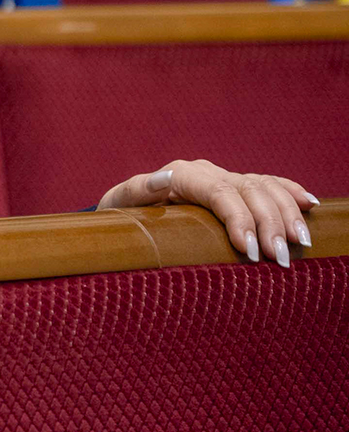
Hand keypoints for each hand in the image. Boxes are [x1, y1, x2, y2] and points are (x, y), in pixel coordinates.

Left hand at [99, 160, 318, 266]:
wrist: (127, 206)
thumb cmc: (122, 210)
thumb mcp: (121, 201)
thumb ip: (139, 189)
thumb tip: (164, 177)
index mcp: (183, 173)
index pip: (221, 193)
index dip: (240, 219)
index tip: (250, 250)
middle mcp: (208, 172)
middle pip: (250, 192)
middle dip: (269, 225)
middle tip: (279, 259)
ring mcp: (224, 178)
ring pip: (266, 188)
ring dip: (287, 215)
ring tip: (299, 245)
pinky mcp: (236, 187)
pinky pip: (269, 184)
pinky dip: (291, 193)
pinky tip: (310, 207)